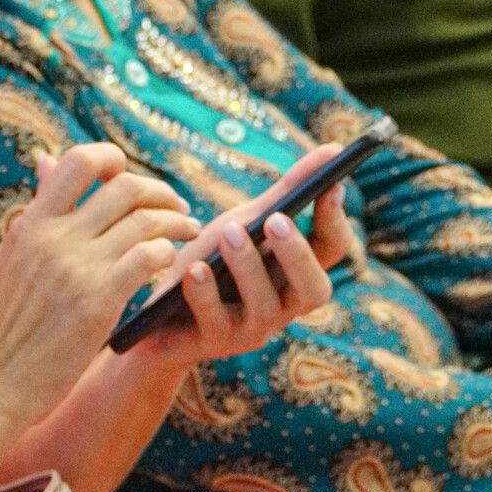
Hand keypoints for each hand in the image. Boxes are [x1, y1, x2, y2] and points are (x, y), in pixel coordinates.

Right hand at [0, 143, 200, 433]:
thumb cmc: (2, 331)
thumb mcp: (7, 262)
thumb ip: (34, 214)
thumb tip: (44, 160)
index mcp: (29, 225)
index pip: (79, 161)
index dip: (113, 160)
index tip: (128, 178)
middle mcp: (52, 237)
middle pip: (125, 186)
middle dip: (161, 192)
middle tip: (176, 207)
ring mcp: (76, 267)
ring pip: (147, 220)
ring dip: (177, 222)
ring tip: (188, 233)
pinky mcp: (99, 300)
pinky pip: (151, 255)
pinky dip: (168, 253)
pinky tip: (168, 266)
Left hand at [133, 145, 354, 368]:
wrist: (157, 321)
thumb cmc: (211, 265)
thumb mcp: (244, 224)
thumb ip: (285, 193)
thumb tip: (333, 148)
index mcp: (296, 274)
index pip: (332, 251)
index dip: (335, 221)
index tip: (331, 187)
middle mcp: (284, 306)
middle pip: (314, 289)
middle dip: (297, 254)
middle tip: (276, 220)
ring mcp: (251, 329)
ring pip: (264, 305)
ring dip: (247, 266)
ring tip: (228, 232)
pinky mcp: (214, 343)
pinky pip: (214, 319)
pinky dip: (204, 291)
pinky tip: (193, 268)